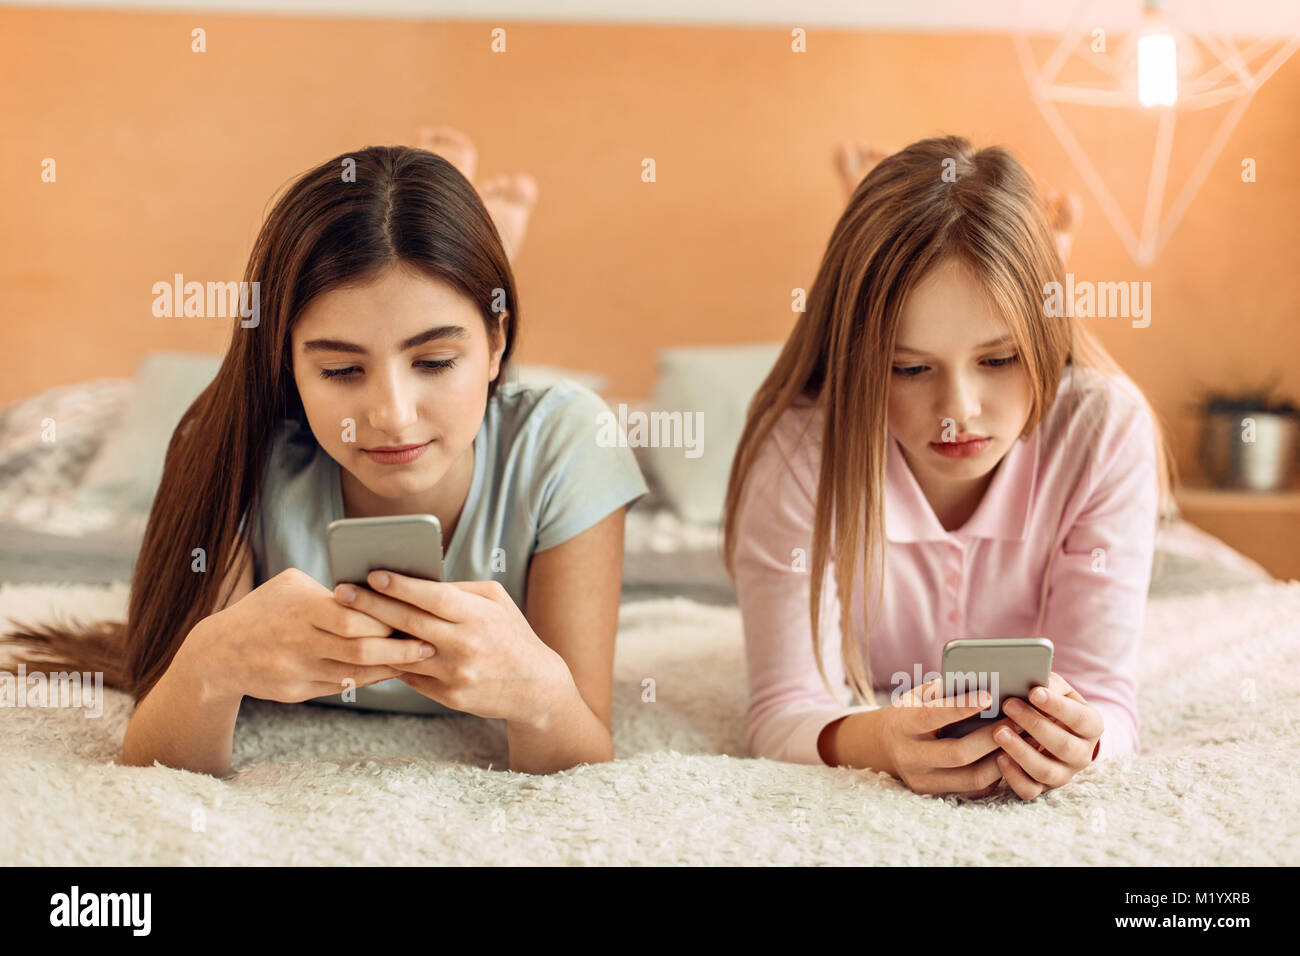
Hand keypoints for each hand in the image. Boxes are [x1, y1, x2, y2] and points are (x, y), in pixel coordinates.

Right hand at [197, 568, 434, 703]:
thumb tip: (377, 590)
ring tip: (418, 659)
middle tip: (429, 643)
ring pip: (354, 673)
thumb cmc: (265, 609)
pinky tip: (390, 670)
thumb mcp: (291, 586)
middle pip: (359, 648)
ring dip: (390, 666)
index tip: (414, 615)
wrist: (219, 652)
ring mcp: (297, 670)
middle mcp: (299, 642)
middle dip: (397, 647)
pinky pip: (341, 686)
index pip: (353, 617)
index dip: (385, 619)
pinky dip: (369, 679)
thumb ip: (331, 590)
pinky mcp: (296, 691)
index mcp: (301, 609)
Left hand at [333, 571, 573, 726]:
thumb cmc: (510, 633)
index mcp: (479, 616)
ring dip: (372, 636)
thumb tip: (415, 580)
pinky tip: (368, 648)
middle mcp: (466, 645)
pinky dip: (389, 661)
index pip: (435, 598)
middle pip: (410, 623)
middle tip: (341, 592)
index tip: (373, 574)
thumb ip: (458, 590)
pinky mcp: (448, 696)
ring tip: (345, 621)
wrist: (534, 685)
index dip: (402, 586)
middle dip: (371, 606)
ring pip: (402, 653)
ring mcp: (456, 674)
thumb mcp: (495, 601)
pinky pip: (410, 677)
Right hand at [880, 678, 1025, 798]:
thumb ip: (945, 690)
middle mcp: (909, 756)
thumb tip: (985, 680)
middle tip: (1019, 720)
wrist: (886, 744)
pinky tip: (1014, 756)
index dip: (961, 707)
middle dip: (992, 737)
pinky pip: (975, 788)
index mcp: (902, 724)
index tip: (990, 696)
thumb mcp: (919, 695)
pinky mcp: (936, 793)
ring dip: (1002, 758)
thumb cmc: (912, 710)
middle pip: (957, 753)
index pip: (933, 716)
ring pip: (972, 777)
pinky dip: (998, 773)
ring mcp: (923, 779)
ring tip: (1024, 740)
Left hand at [993, 671, 1103, 800]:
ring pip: (1046, 771)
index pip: (1080, 718)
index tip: (1034, 692)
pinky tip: (999, 758)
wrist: (1045, 729)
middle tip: (1009, 705)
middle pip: (1064, 746)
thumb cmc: (1048, 704)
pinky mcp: (1041, 788)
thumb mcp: (1055, 689)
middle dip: (1035, 725)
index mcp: (1091, 727)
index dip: (1057, 706)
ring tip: (999, 732)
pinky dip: (1014, 776)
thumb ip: (1049, 684)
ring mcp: (1063, 774)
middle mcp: (1082, 754)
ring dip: (1021, 751)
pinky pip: (1029, 790)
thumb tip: (1037, 683)